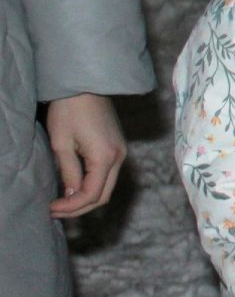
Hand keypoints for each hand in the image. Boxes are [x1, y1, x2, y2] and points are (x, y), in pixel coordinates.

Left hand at [47, 93, 126, 217]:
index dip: (71, 206)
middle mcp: (119, 157)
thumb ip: (69, 173)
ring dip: (86, 198)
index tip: (50, 208)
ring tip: (62, 201)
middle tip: (55, 210)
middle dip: (79, 208)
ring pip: (106, 187)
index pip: (91, 194)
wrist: (86, 85)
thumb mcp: (62, 144)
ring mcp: (121, 151)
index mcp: (105, 157)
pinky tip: (75, 187)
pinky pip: (107, 175)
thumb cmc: (69, 111)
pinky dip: (92, 186)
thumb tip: (72, 195)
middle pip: (103, 195)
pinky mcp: (117, 147)